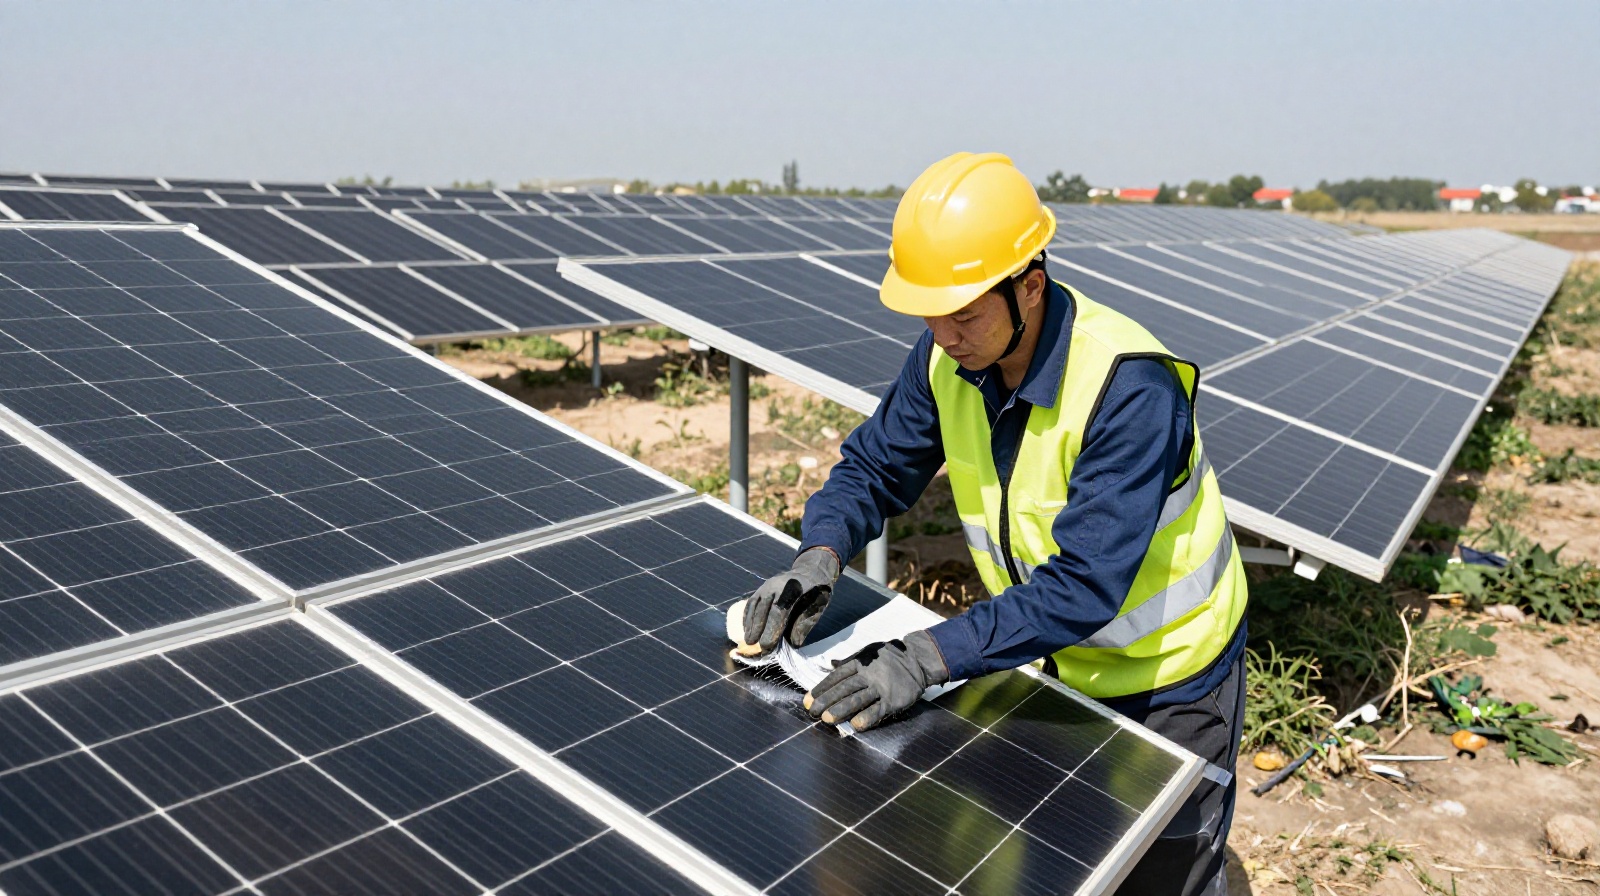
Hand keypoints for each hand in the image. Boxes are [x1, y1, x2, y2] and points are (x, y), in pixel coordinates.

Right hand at [742, 548, 840, 655]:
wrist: (810, 570)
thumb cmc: (816, 592)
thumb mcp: (817, 608)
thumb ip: (804, 625)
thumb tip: (792, 644)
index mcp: (793, 589)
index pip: (779, 611)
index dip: (771, 629)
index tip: (767, 646)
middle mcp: (777, 585)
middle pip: (763, 608)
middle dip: (758, 629)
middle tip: (755, 647)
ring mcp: (767, 585)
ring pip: (754, 605)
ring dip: (750, 624)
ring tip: (748, 641)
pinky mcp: (761, 588)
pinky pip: (751, 602)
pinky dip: (747, 616)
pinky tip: (747, 629)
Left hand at [803, 630, 949, 730]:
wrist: (917, 660)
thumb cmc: (889, 656)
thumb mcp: (868, 652)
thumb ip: (850, 660)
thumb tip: (831, 664)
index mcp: (860, 663)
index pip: (837, 676)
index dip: (821, 688)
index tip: (808, 700)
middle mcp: (869, 675)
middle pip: (844, 689)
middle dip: (826, 700)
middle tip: (812, 712)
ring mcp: (881, 688)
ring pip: (858, 699)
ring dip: (841, 710)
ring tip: (826, 720)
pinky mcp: (894, 700)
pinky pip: (878, 710)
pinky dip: (867, 718)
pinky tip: (855, 725)